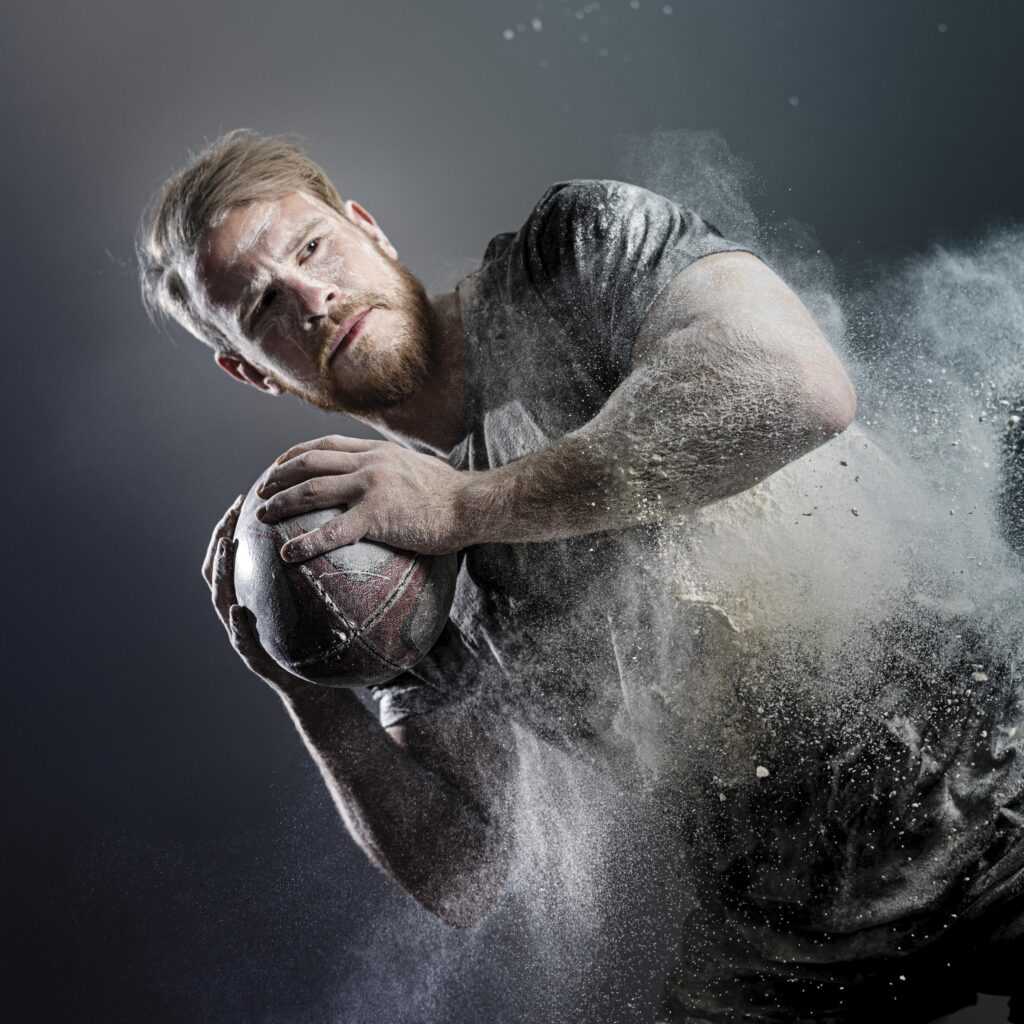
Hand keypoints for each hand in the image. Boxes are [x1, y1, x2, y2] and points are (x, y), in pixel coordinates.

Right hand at [200, 495, 314, 699]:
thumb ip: (320, 571)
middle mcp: (238, 607)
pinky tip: (240, 609)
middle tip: (232, 514)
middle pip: (217, 567)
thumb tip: (347, 530)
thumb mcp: (318, 600)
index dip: (233, 525)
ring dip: (220, 570)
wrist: (314, 684)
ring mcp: (239, 631)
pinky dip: (236, 622)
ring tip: (227, 547)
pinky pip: (238, 637)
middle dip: (220, 538)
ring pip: (219, 597)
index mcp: (251, 591)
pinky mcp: (250, 655)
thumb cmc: (319, 638)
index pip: (234, 552)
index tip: (244, 498)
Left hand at [254, 435, 470, 559]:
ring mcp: (371, 487)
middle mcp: (369, 463)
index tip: (279, 467)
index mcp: (378, 451)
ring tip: (263, 518)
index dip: (296, 454)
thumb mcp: (420, 469)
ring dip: (281, 503)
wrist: (472, 504)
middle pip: (310, 462)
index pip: (326, 445)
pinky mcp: (376, 516)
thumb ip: (397, 471)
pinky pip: (332, 531)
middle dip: (279, 476)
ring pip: (312, 489)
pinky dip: (306, 542)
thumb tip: (389, 485)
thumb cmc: (453, 495)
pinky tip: (289, 555)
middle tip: (260, 492)